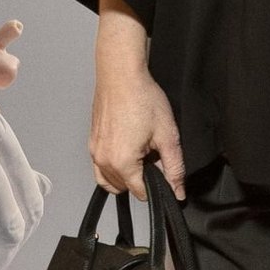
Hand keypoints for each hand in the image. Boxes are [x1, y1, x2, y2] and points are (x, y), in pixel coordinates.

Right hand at [89, 62, 184, 199]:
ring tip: (140, 152)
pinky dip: (113, 168)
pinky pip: (100, 168)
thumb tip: (177, 191)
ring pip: (110, 181)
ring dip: (126, 175)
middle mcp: (103, 160)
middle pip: (125, 188)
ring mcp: (94, 152)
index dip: (157, 185)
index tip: (163, 170)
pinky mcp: (91, 143)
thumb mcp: (168, 136)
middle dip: (142, 178)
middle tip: (153, 154)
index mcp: (122, 163)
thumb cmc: (142, 98)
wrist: (121, 76)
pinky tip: (126, 150)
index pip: (141, 193)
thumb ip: (175, 168)